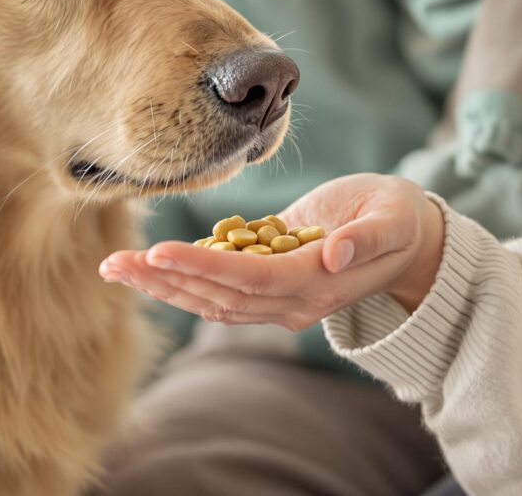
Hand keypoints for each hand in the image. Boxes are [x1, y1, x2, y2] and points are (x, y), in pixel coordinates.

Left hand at [99, 174, 445, 330]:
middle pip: (218, 297)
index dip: (204, 270)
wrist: (407, 241)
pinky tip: (149, 268)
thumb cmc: (400, 219)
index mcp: (318, 284)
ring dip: (163, 286)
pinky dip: (181, 281)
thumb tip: (333, 254)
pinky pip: (219, 291)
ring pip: (211, 301)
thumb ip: (368, 238)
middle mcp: (293, 302)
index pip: (251, 282)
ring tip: (117, 268)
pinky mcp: (269, 284)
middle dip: (165, 281)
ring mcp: (279, 298)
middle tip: (114, 263)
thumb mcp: (395, 219)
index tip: (160, 253)